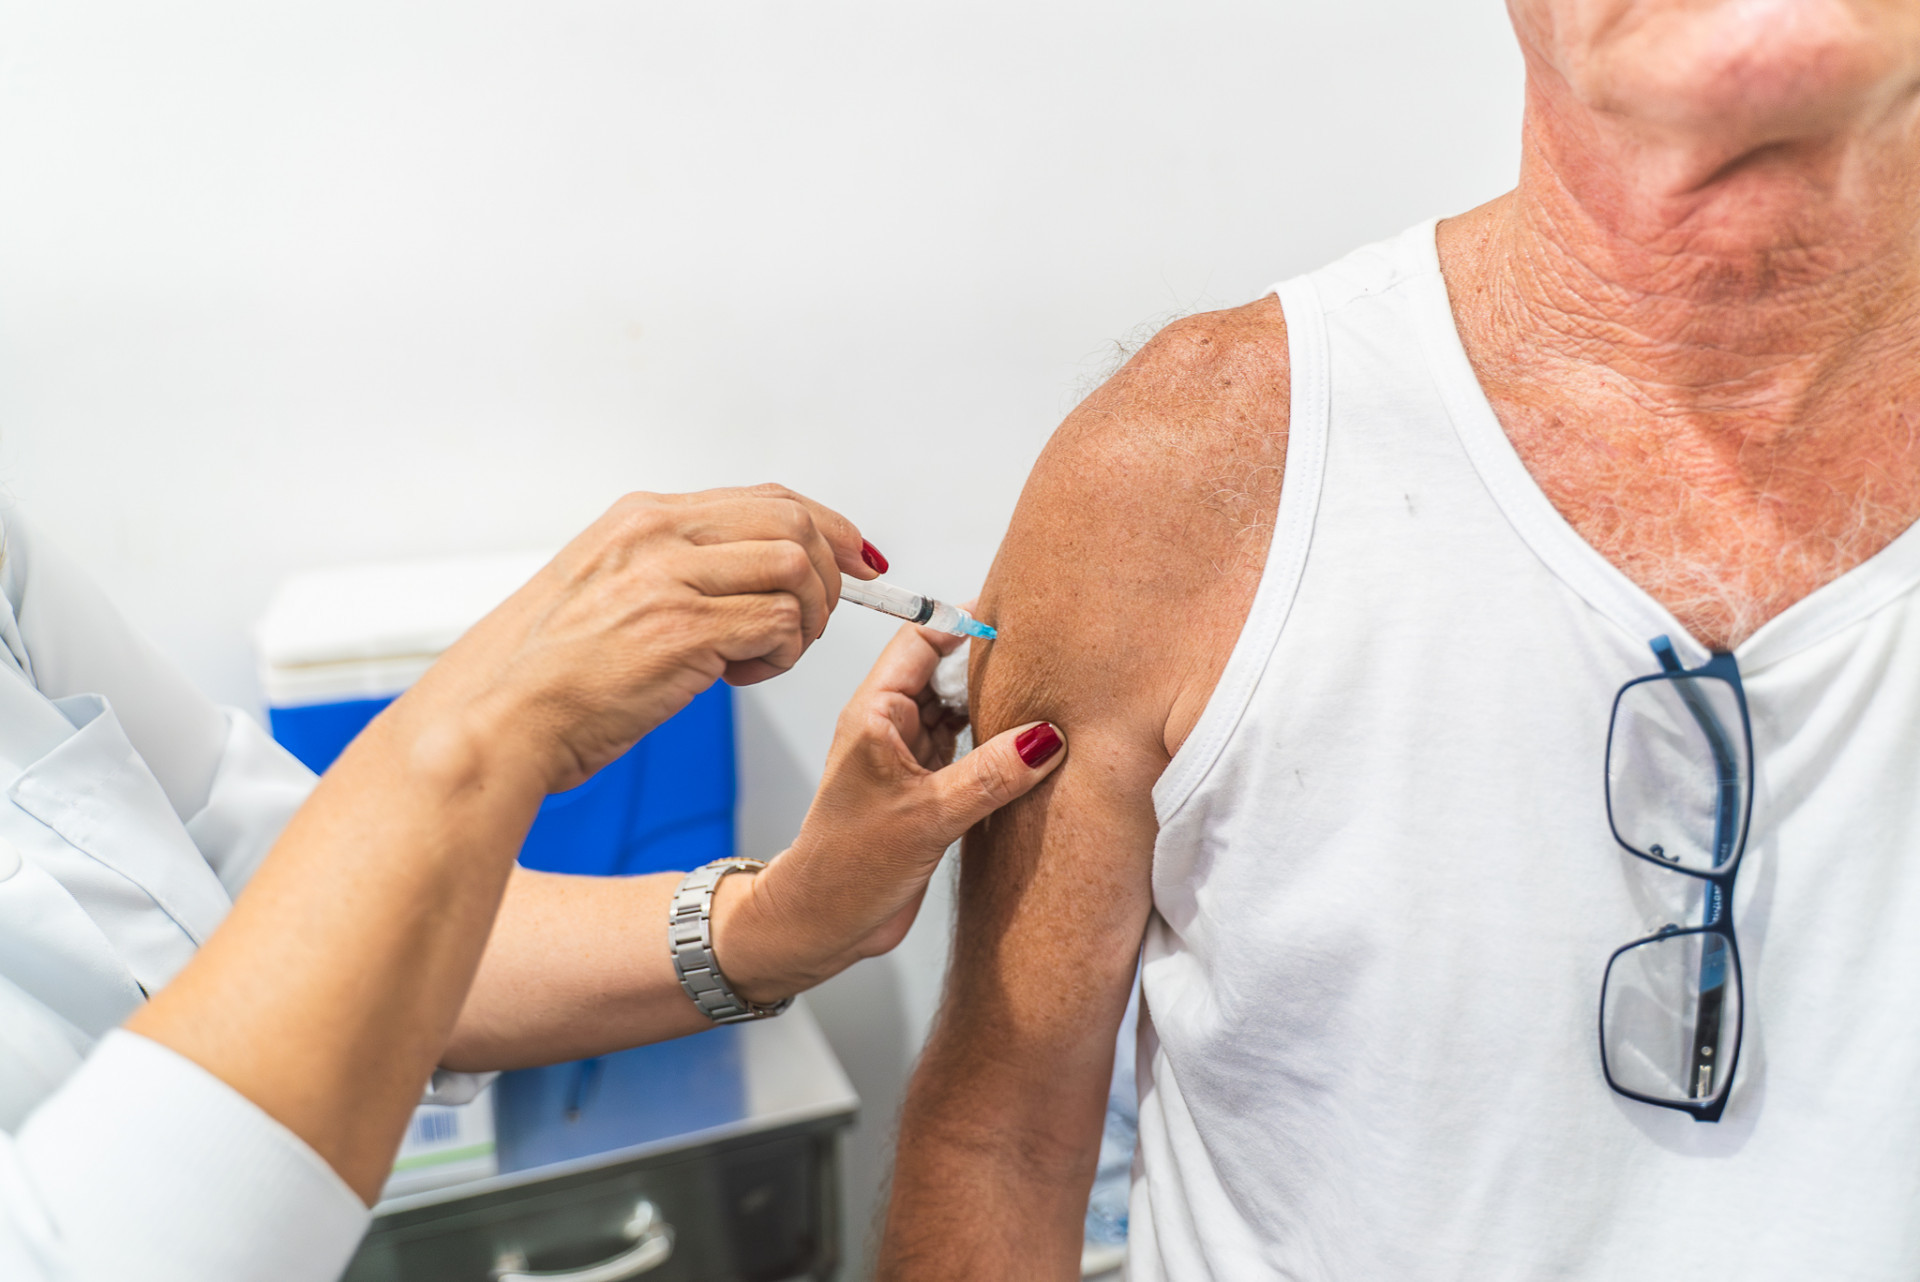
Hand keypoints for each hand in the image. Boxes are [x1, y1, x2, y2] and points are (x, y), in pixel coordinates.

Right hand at [410, 484, 871, 792]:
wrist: (493, 723)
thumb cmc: (542, 677)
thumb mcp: (604, 592)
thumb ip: (669, 572)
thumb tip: (743, 583)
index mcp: (641, 518)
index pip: (765, 499)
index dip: (830, 527)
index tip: (860, 559)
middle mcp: (657, 533)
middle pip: (794, 523)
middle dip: (830, 574)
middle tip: (814, 622)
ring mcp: (669, 578)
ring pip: (797, 569)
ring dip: (804, 620)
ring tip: (763, 656)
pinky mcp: (682, 631)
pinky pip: (779, 625)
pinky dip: (781, 656)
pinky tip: (740, 677)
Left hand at [712, 617, 1067, 1002]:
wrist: (822, 924)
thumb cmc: (845, 869)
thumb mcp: (927, 817)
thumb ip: (990, 774)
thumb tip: (1046, 738)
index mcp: (875, 712)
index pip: (921, 638)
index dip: (966, 621)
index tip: (1018, 619)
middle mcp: (892, 726)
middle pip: (947, 668)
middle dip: (992, 661)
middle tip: (1047, 659)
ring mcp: (911, 757)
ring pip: (962, 709)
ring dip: (1000, 705)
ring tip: (1049, 697)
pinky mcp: (930, 789)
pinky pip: (970, 748)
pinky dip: (1000, 744)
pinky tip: (1033, 747)